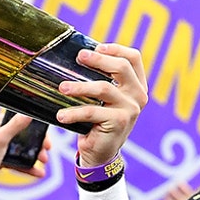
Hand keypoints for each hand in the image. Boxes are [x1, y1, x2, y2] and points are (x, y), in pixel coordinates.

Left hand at [0, 111, 47, 180]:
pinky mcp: (0, 158)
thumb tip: (27, 114)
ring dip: (33, 156)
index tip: (44, 139)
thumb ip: (15, 125)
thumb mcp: (0, 138)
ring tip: (42, 163)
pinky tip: (36, 171)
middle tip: (45, 153)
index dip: (35, 130)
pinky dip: (27, 166)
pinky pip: (17, 160)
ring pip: (22, 149)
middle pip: (24, 136)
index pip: (21, 122)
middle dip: (37, 146)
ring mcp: (0, 146)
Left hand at [59, 43, 146, 166]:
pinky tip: (61, 116)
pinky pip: (92, 111)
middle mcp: (138, 96)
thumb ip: (102, 79)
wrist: (101, 153)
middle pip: (121, 67)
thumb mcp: (104, 98)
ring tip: (62, 88)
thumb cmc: (98, 121)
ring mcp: (130, 109)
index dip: (115, 49)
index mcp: (137, 85)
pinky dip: (74, 112)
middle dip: (98, 59)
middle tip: (78, 57)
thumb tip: (79, 56)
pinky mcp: (119, 122)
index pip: (133, 58)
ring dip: (79, 86)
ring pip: (103, 88)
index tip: (96, 46)